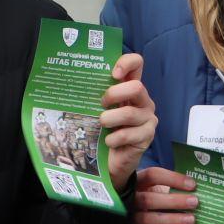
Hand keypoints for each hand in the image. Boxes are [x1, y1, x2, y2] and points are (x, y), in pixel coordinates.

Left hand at [100, 52, 156, 192]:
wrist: (110, 161)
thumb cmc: (101, 130)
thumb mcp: (97, 109)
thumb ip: (95, 94)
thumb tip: (76, 82)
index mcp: (130, 88)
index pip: (137, 64)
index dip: (126, 63)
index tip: (112, 73)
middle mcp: (142, 100)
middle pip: (136, 87)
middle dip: (114, 94)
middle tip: (101, 104)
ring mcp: (147, 118)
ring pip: (130, 112)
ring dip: (110, 118)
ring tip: (101, 124)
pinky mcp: (147, 136)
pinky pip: (129, 134)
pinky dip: (114, 138)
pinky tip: (108, 141)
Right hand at [128, 165, 197, 223]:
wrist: (128, 222)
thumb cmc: (149, 201)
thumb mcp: (153, 189)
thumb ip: (168, 187)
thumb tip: (195, 190)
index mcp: (137, 183)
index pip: (152, 176)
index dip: (172, 179)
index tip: (192, 185)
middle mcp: (129, 200)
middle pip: (148, 199)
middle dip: (174, 201)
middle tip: (194, 202)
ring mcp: (128, 218)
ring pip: (148, 219)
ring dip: (172, 219)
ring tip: (191, 220)